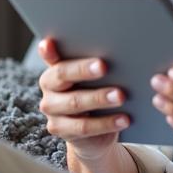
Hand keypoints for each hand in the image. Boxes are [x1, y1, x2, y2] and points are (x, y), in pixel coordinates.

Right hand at [36, 37, 129, 161]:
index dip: (48, 50)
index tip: (50, 43)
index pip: (50, 55)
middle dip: (83, 70)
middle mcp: (48, 86)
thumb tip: (116, 45)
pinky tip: (124, 118)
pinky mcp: (60, 129)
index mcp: (54, 67)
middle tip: (104, 66)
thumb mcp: (95, 76)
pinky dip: (106, 123)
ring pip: (74, 102)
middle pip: (62, 75)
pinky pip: (84, 127)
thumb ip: (96, 62)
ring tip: (121, 96)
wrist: (94, 128)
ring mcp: (51, 110)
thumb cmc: (96, 91)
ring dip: (99, 98)